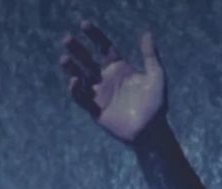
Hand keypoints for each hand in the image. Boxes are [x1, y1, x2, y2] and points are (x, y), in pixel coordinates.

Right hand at [59, 20, 166, 143]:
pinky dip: (77, 90)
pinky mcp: (96, 111)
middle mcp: (106, 79)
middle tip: (67, 39)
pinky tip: (75, 81)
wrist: (153, 132)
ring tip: (64, 58)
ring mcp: (100, 94)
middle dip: (77, 50)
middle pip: (87, 60)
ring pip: (81, 78)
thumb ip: (151, 56)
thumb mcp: (156, 77)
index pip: (104, 48)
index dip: (95, 36)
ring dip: (71, 69)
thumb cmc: (156, 105)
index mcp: (119, 68)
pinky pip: (82, 99)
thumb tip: (147, 33)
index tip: (84, 25)